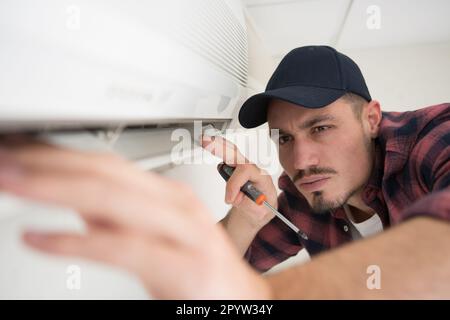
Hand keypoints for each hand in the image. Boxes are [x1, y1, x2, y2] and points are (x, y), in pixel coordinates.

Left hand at [0, 136, 270, 298]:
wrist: (242, 300)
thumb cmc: (195, 267)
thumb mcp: (152, 233)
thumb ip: (115, 214)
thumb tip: (70, 196)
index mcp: (166, 193)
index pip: (104, 163)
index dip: (56, 154)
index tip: (18, 149)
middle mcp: (175, 203)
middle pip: (105, 172)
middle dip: (47, 164)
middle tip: (3, 159)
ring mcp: (184, 230)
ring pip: (113, 199)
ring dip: (54, 188)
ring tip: (10, 183)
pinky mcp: (185, 265)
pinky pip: (123, 247)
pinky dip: (76, 241)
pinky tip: (38, 239)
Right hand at [201, 135, 276, 228]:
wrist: (262, 209)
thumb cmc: (263, 208)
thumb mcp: (262, 213)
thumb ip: (251, 206)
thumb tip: (237, 198)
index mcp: (262, 178)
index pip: (246, 171)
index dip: (234, 184)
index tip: (229, 199)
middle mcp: (252, 169)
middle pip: (236, 154)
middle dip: (221, 147)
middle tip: (206, 142)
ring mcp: (242, 168)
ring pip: (229, 152)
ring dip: (217, 146)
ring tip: (205, 141)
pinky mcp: (234, 169)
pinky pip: (225, 156)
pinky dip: (216, 149)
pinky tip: (208, 144)